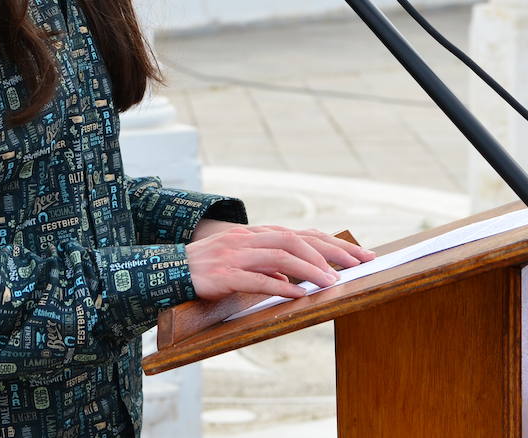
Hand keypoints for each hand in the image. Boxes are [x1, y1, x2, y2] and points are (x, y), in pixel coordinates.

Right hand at [185, 224, 375, 301]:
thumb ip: (265, 266)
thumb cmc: (207, 268)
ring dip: (309, 269)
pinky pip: (256, 279)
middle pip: (296, 239)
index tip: (359, 254)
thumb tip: (291, 279)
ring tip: (332, 282)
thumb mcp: (240, 261)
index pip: (301, 234)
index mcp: (255, 234)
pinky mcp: (224, 275)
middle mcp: (248, 239)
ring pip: (280, 256)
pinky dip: (280, 285)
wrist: (168, 270)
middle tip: (357, 265)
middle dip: (330, 252)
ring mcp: (235, 255)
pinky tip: (299, 293)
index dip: (332, 243)